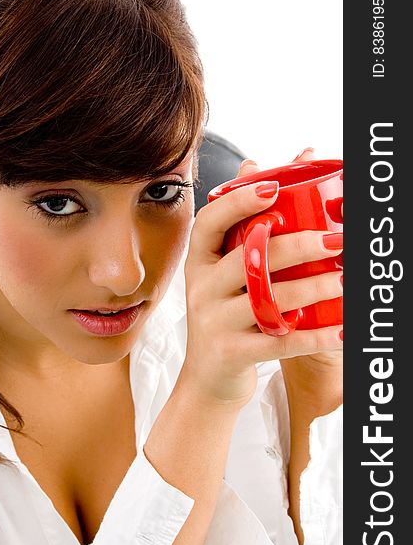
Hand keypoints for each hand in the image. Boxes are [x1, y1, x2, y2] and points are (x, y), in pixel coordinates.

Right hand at [180, 149, 342, 410]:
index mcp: (199, 264)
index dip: (238, 203)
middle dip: (297, 247)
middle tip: (336, 239)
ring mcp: (214, 323)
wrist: (207, 380)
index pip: (209, 224)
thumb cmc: (223, 317)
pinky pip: (282, 342)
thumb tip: (255, 164)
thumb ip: (237, 224)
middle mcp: (201, 289)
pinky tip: (342, 329)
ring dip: (316, 287)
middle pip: (249, 260)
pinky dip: (316, 336)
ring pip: (270, 300)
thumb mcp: (220, 273)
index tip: (273, 188)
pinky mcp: (232, 354)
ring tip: (345, 278)